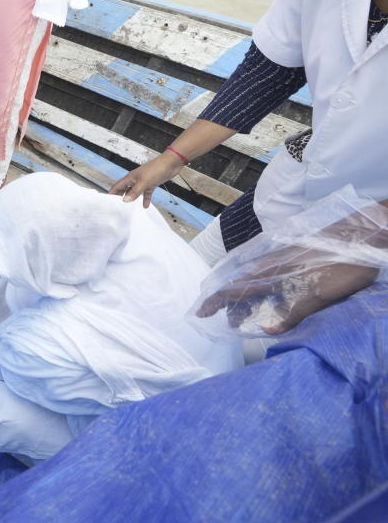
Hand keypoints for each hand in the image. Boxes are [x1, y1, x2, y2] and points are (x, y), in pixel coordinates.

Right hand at [108, 152, 184, 207]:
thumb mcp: (144, 182)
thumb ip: (135, 192)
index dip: (111, 193)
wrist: (170, 164)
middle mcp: (134, 180)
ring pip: (134, 193)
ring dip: (132, 200)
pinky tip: (145, 206)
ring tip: (129, 209)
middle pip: (124, 190)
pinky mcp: (151, 184)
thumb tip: (125, 201)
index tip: (108, 203)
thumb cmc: (155, 169)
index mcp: (130, 178)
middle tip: (117, 208)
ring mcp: (143, 182)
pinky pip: (146, 194)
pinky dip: (145, 200)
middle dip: (120, 198)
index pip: (117, 186)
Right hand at [196, 255, 378, 333]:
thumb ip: (293, 314)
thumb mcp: (321, 295)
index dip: (215, 302)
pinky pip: (269, 278)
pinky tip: (275, 300)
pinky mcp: (294, 259)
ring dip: (249, 300)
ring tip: (250, 316)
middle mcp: (272, 265)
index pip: (234, 289)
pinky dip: (263, 292)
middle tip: (233, 325)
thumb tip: (267, 330)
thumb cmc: (344, 264)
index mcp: (272, 273)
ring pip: (256, 282)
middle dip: (233, 306)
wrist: (363, 233)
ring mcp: (283, 261)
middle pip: (242, 287)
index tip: (201, 313)